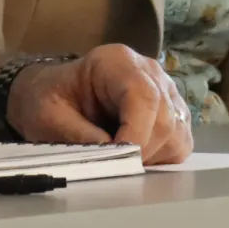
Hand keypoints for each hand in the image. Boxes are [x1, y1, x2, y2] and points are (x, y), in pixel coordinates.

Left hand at [7, 44, 191, 164]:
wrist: (55, 96)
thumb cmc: (49, 99)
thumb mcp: (49, 116)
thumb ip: (78, 135)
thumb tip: (112, 156)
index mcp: (117, 62)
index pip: (144, 96)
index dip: (136, 133)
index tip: (118, 158)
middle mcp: (150, 72)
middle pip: (165, 119)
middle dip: (140, 151)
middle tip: (112, 165)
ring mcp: (166, 93)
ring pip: (176, 135)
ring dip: (151, 157)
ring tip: (119, 158)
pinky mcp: (174, 115)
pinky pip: (179, 144)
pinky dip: (160, 159)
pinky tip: (134, 156)